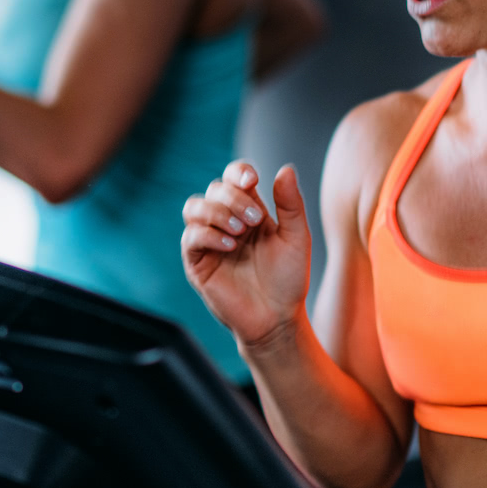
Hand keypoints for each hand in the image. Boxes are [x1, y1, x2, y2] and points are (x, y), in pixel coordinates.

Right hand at [181, 160, 310, 347]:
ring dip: (216, 212)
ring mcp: (209, 241)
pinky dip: (208, 234)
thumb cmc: (288, 279)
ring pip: (194, 207)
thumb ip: (291, 203)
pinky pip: (190, 236)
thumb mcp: (296, 236)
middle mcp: (226, 221)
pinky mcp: (197, 262)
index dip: (239, 172)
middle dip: (233, 198)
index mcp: (250, 210)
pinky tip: (230, 245)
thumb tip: (286, 168)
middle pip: (215, 189)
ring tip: (240, 232)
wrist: (277, 319)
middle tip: (253, 220)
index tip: (252, 181)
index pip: (234, 177)